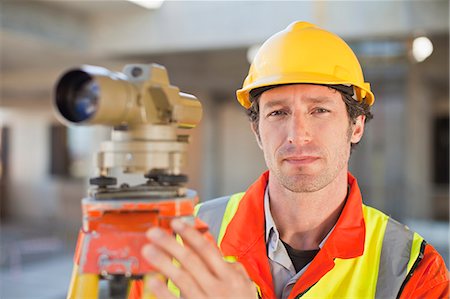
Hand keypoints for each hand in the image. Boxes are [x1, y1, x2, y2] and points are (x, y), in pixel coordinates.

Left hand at [141, 218, 256, 298]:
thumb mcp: (247, 287)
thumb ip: (234, 270)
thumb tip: (221, 255)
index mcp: (230, 277)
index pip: (207, 250)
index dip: (190, 235)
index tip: (175, 223)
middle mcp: (218, 287)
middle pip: (191, 261)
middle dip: (170, 244)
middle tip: (154, 233)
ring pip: (182, 278)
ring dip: (163, 262)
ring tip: (148, 250)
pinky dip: (165, 292)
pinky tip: (153, 281)